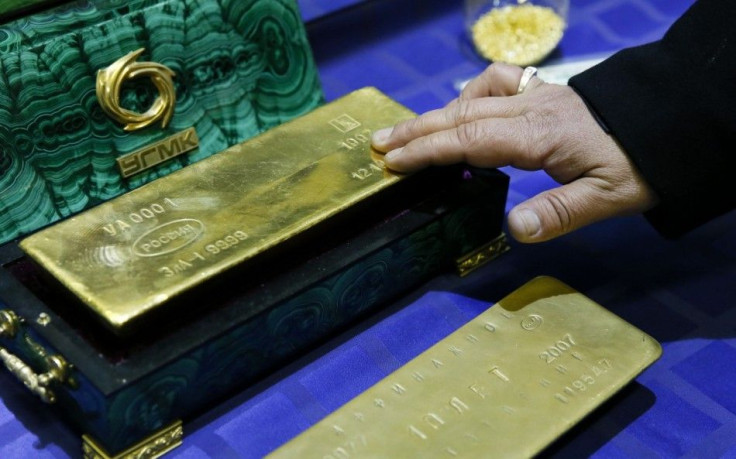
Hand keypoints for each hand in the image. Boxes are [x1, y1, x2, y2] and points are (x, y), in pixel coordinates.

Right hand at [371, 63, 658, 242]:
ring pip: (473, 98)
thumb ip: (558, 213)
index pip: (471, 139)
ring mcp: (536, 94)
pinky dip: (471, 95)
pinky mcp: (543, 91)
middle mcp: (531, 108)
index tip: (393, 162)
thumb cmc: (637, 166)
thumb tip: (513, 229)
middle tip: (378, 146)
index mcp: (540, 135)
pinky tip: (461, 109)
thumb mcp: (607, 199)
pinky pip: (498, 82)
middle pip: (461, 116)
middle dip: (416, 132)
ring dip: (434, 116)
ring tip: (404, 133)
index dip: (428, 150)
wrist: (668, 126)